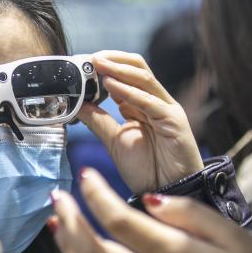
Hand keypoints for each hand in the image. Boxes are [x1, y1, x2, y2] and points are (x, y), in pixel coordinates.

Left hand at [51, 168, 251, 252]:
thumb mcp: (233, 234)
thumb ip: (189, 212)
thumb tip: (148, 199)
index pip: (118, 219)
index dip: (95, 193)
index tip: (86, 174)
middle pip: (91, 249)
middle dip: (68, 219)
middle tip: (57, 197)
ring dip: (66, 247)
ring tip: (57, 222)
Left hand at [80, 50, 202, 193]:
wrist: (166, 194)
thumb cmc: (146, 170)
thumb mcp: (114, 141)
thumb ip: (98, 121)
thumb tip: (77, 103)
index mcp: (142, 105)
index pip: (125, 75)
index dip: (105, 66)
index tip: (82, 64)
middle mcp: (156, 102)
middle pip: (137, 69)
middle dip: (113, 60)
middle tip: (90, 58)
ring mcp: (167, 109)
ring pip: (144, 79)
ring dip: (118, 69)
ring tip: (97, 64)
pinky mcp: (175, 120)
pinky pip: (150, 101)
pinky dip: (129, 92)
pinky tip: (111, 86)